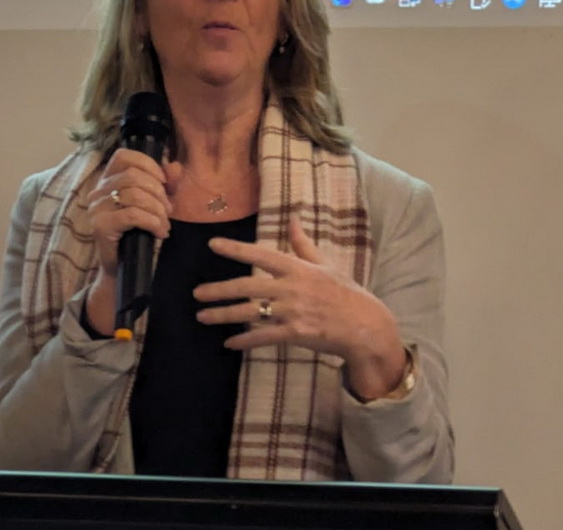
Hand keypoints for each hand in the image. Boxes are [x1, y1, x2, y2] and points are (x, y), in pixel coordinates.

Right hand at [83, 149, 174, 333]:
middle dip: (158, 193)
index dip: (148, 165)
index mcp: (109, 180)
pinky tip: (159, 233)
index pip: (124, 156)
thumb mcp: (155, 204)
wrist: (125, 268)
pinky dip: (152, 222)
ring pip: (134, 195)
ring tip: (165, 225)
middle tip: (168, 211)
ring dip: (157, 210)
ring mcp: (96, 209)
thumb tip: (174, 167)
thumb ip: (164, 183)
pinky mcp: (100, 226)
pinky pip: (132, 215)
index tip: (164, 183)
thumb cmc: (139, 234)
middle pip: (133, 176)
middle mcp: (98, 192)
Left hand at [194, 217, 405, 397]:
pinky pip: (263, 337)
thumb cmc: (344, 292)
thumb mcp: (325, 264)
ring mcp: (292, 311)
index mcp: (297, 268)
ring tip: (202, 316)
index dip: (236, 249)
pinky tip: (229, 343)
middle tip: (196, 293)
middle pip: (246, 287)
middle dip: (218, 290)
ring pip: (249, 313)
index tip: (213, 244)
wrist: (365, 325)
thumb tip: (293, 220)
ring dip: (223, 315)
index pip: (260, 255)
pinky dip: (244, 340)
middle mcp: (291, 288)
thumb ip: (303, 245)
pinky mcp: (295, 333)